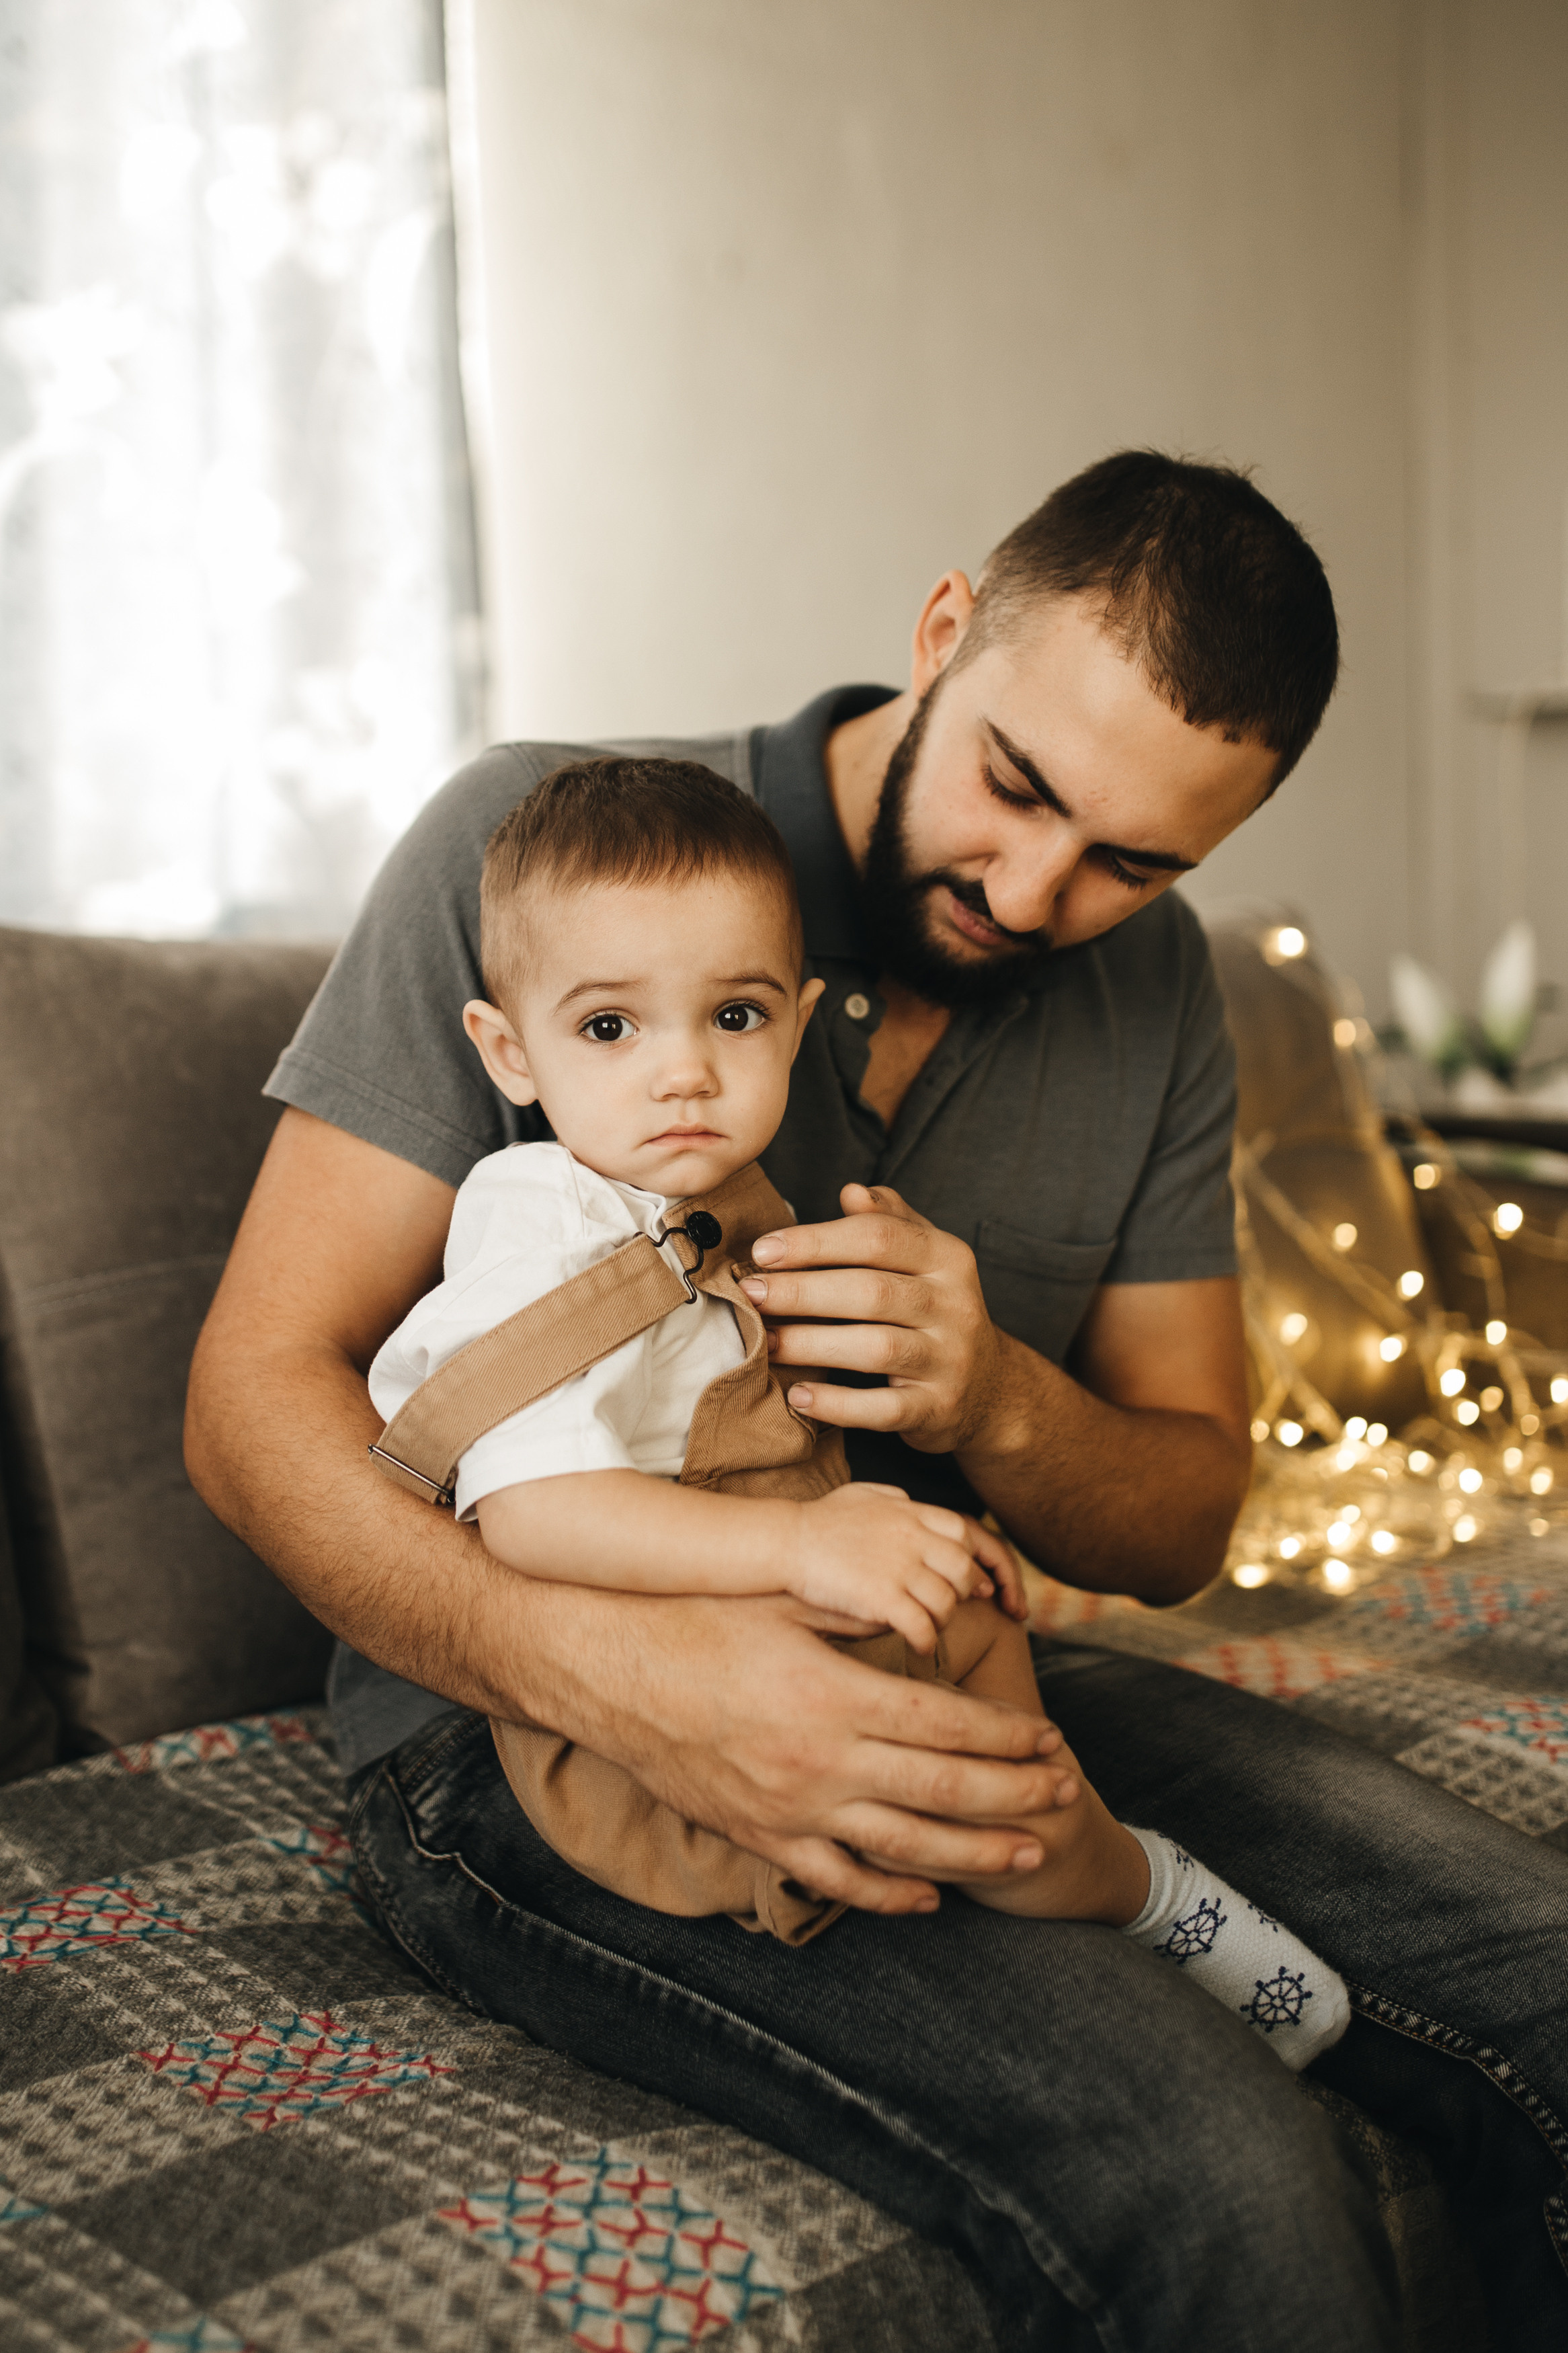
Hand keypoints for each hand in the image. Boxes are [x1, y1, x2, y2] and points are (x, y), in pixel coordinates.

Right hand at [590, 1593, 1067, 1912]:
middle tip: (1064, 1793)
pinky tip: (931, 1898)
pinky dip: (890, 1896)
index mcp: (834, 1696)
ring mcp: (791, 1811)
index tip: (1048, 1739)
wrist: (610, 1676)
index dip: (1006, 1736)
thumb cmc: (699, 1623)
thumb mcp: (788, 1605)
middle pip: (943, 1789)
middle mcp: (820, 1762)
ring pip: (905, 1847)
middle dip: (1014, 1794)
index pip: (946, 1724)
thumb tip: (928, 1613)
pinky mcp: (762, 1839)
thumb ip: (861, 1615)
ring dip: (975, 1852)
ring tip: (1028, 1851)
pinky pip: (838, 1882)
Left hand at [741, 1182, 1021, 1455]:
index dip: (815, 1241)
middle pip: (871, 1291)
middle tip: (751, 1294)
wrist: (989, 1386)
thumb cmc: (936, 1310)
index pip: (878, 1237)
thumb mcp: (926, 1257)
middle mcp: (954, 1305)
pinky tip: (799, 1396)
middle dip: (802, 1290)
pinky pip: (884, 1409)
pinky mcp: (938, 1408)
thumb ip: (890, 1221)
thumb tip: (851, 1192)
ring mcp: (949, 1360)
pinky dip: (838, 1405)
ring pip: (876, 1348)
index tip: (763, 1251)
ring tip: (766, 1341)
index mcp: (947, 1257)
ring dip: (811, 1344)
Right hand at [785, 1483, 1020, 1651]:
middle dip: (964, 1594)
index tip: (980, 1584)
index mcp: (911, 1512)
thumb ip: (896, 1499)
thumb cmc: (819, 1521)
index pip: (966, 1532)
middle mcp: (911, 1536)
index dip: (980, 1561)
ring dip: (943, 1619)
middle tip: (950, 1609)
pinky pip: (922, 1625)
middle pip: (964, 1569)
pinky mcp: (881, 1596)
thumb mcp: (863, 1494)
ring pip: (947, 1601)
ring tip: (929, 1628)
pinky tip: (919, 1647)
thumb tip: (917, 1506)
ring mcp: (898, 1566)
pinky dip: (927, 1640)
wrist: (783, 1541)